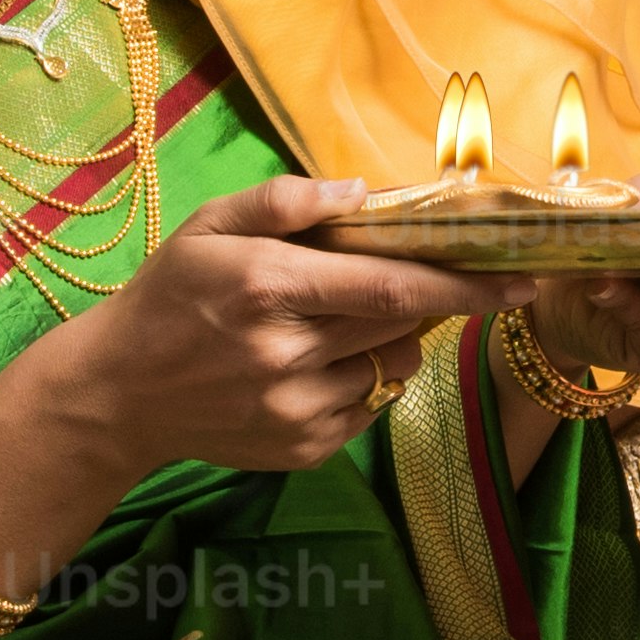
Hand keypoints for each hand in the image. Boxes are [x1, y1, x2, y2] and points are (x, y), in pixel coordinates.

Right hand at [16, 176, 482, 480]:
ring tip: (338, 321)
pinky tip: (314, 363)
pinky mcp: (300, 448)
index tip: (522, 278)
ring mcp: (294, 409)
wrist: (117, 394)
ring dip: (392, 339)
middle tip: (424, 277)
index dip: (465, 285)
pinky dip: (363, 378)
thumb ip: (283, 201)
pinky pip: (369, 406)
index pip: (392, 288)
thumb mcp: (207, 227)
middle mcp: (284, 353)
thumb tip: (360, 191)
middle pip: (402, 324)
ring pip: (393, 367)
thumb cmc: (169, 297)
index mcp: (266, 286)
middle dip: (433, 301)